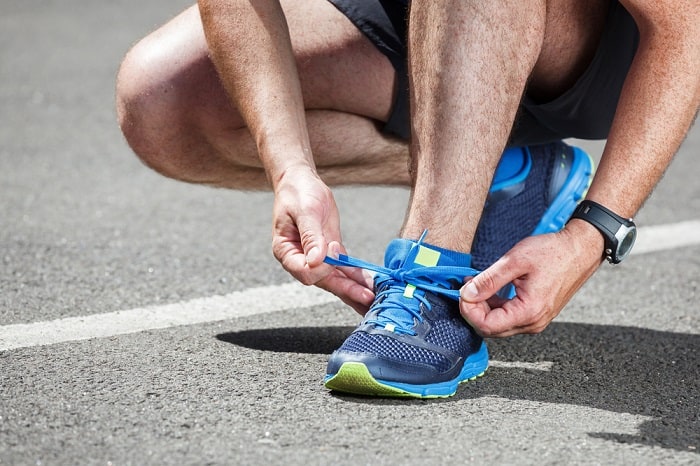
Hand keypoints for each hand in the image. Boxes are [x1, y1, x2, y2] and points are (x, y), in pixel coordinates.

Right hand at [271, 166, 373, 312]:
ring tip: (374, 299)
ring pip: (336, 278)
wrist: (300, 181)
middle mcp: (301, 259)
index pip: (305, 271)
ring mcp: (316, 257)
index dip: (322, 265)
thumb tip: (316, 260)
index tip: (332, 248)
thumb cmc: (297, 193)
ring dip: (355, 288)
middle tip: (368, 298)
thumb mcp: (305, 211)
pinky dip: (357, 276)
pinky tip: (371, 284)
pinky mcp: (330, 250)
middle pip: (324, 281)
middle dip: (347, 290)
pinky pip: (344, 267)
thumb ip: (311, 236)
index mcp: (287, 251)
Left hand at [459, 221, 603, 336]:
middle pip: (491, 329)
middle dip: (473, 310)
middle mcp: (534, 322)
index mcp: (529, 312)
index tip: (462, 292)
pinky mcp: (536, 313)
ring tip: (475, 284)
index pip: (486, 325)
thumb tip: (467, 294)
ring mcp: (536, 320)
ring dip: (483, 307)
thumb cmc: (553, 252)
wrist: (580, 249)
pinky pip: (509, 317)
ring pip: (498, 324)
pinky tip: (489, 288)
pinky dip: (495, 305)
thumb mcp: (515, 261)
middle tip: (466, 287)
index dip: (469, 311)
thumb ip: (488, 280)